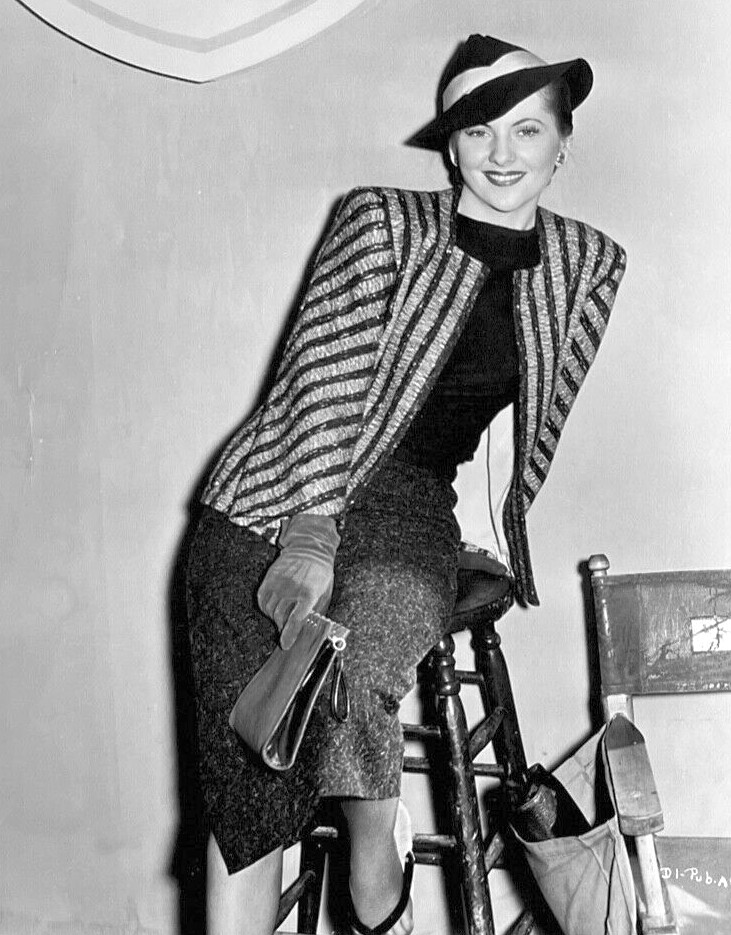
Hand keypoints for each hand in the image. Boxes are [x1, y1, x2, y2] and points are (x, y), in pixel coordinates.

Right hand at [257, 514, 339, 648]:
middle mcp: (292, 589)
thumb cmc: (320, 572)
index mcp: (308, 594)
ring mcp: (279, 583)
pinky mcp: (270, 578)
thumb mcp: (324, 593)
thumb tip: (308, 629)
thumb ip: (315, 611)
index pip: (295, 620)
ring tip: (282, 615)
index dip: (289, 635)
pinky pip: (262, 599)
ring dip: (274, 617)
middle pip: (280, 617)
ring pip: (270, 610)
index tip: (285, 644)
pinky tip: (273, 607)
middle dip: (283, 626)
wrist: (309, 549)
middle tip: (286, 628)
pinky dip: (266, 607)